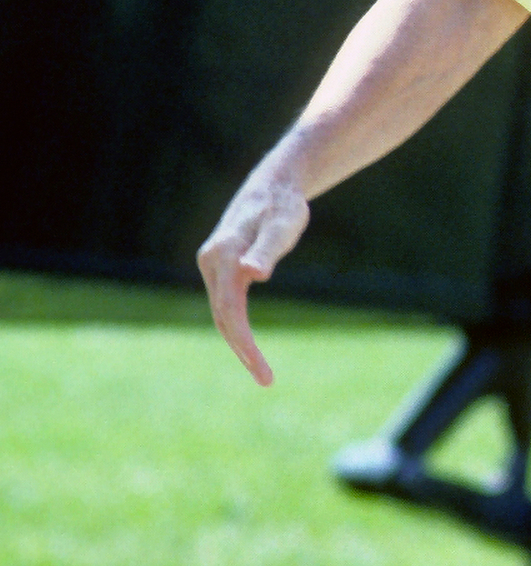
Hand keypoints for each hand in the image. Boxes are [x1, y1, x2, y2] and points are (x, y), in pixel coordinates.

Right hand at [196, 164, 311, 385]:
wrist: (272, 186)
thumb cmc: (282, 205)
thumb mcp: (282, 225)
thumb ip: (267, 249)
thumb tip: (255, 274)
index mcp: (223, 256)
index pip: (229, 310)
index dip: (244, 343)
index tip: (261, 369)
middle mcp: (211, 262)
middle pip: (223, 316)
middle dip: (243, 350)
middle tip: (266, 379)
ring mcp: (213, 265)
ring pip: (222, 312)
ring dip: (238, 342)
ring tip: (262, 370)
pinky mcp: (220, 267)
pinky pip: (226, 303)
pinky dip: (236, 325)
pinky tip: (249, 345)